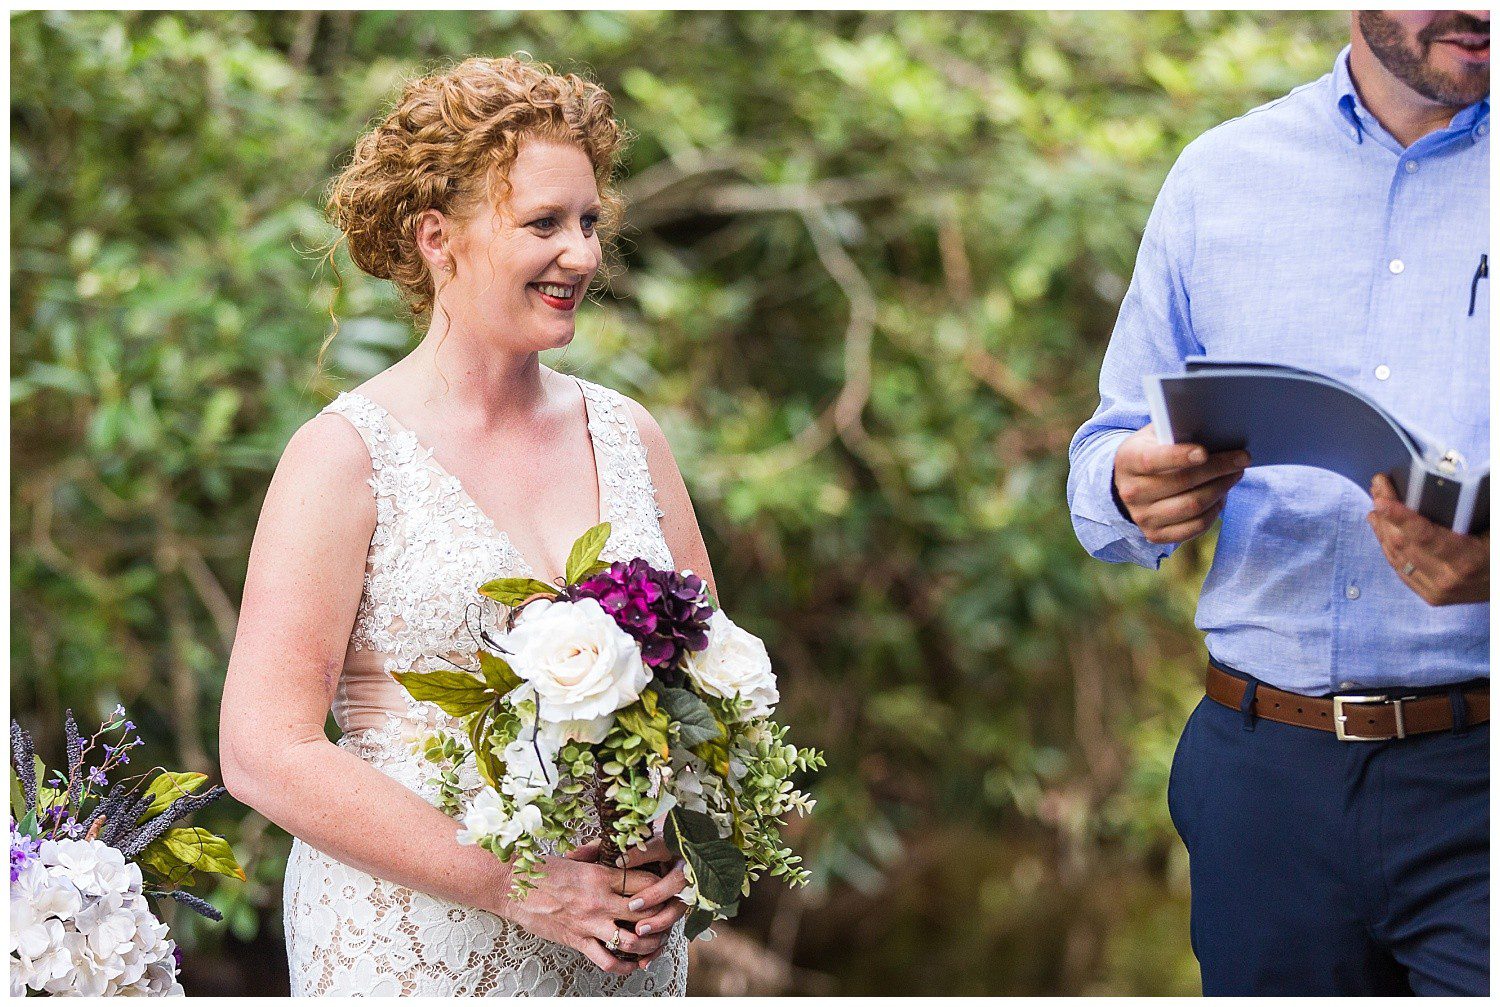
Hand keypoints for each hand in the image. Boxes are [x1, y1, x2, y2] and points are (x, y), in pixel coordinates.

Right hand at [491, 850, 665, 975]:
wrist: (510, 885)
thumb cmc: (540, 870)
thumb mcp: (575, 858)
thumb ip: (598, 857)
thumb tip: (614, 850)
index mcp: (601, 875)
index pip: (647, 883)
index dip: (663, 890)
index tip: (667, 892)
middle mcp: (599, 900)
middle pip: (646, 913)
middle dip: (662, 919)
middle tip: (667, 920)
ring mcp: (588, 923)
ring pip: (631, 941)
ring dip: (648, 945)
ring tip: (653, 944)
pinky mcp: (576, 941)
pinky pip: (607, 960)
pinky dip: (624, 967)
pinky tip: (632, 964)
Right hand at [1112, 425, 1250, 544]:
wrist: (1128, 484)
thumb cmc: (1151, 451)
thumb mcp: (1154, 435)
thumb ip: (1176, 431)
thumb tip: (1214, 432)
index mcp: (1128, 461)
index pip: (1152, 460)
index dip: (1179, 456)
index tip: (1204, 452)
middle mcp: (1131, 492)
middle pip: (1181, 483)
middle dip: (1218, 469)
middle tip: (1242, 459)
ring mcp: (1142, 516)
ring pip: (1192, 506)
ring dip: (1221, 489)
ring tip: (1235, 475)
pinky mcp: (1155, 535)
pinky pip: (1195, 527)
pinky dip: (1214, 511)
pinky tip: (1221, 496)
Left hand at [1368, 474, 1488, 604]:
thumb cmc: (1497, 549)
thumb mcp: (1492, 530)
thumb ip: (1469, 513)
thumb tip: (1444, 486)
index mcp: (1467, 560)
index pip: (1424, 536)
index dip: (1400, 516)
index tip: (1382, 500)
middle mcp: (1447, 579)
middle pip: (1403, 543)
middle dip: (1387, 512)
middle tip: (1378, 486)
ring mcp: (1436, 591)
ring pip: (1396, 555)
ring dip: (1382, 527)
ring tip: (1376, 502)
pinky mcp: (1429, 595)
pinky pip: (1399, 567)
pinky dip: (1387, 545)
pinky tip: (1380, 526)